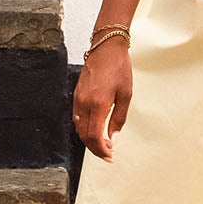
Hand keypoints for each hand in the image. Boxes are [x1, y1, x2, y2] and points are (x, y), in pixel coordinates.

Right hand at [73, 36, 132, 157]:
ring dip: (89, 140)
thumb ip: (118, 119)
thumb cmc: (118, 68)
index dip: (101, 150)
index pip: (94, 136)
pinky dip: (84, 128)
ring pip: (78, 128)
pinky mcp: (76, 95)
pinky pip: (76, 118)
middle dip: (95, 148)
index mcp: (98, 104)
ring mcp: (78, 99)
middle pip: (84, 136)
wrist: (105, 47)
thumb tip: (113, 138)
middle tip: (108, 154)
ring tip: (103, 143)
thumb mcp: (125, 95)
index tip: (110, 156)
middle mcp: (84, 103)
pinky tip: (95, 129)